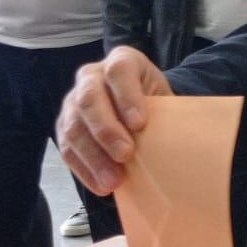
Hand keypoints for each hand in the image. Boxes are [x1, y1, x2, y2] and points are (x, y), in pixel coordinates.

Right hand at [55, 46, 172, 194]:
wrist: (138, 108)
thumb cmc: (156, 103)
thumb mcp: (165, 99)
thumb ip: (168, 112)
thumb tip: (183, 140)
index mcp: (122, 61)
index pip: (119, 71)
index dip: (127, 96)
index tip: (140, 124)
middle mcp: (92, 76)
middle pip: (90, 98)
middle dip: (107, 129)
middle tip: (125, 155)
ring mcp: (73, 100)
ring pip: (74, 126)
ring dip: (93, 156)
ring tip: (113, 181)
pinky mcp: (64, 125)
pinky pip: (67, 148)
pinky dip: (84, 169)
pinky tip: (101, 185)